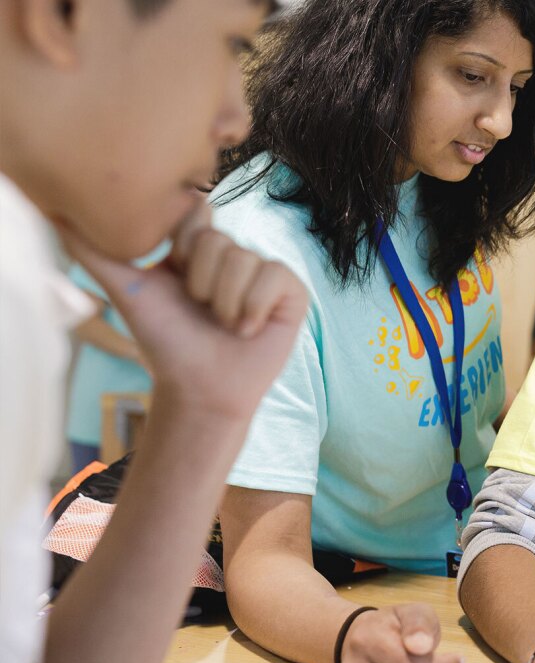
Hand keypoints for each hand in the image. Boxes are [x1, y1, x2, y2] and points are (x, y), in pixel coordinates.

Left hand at [59, 201, 307, 419]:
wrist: (199, 388)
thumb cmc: (166, 342)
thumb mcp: (127, 290)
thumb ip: (94, 250)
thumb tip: (54, 214)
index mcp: (200, 248)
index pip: (195, 213)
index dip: (183, 247)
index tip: (176, 278)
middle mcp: (235, 254)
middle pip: (218, 239)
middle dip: (201, 281)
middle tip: (201, 309)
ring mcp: (265, 271)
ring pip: (243, 259)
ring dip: (224, 301)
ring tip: (224, 324)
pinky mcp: (291, 291)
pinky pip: (272, 276)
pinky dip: (252, 308)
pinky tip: (247, 329)